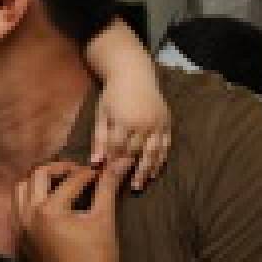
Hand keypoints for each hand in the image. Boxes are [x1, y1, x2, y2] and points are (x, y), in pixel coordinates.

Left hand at [15, 160, 131, 261]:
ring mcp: (21, 230)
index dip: (90, 173)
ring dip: (37, 182)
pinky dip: (29, 201)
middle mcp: (27, 217)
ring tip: (60, 184)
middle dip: (58, 169)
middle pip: (36, 175)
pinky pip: (17, 212)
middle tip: (78, 172)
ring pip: (20, 191)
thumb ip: (108, 187)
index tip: (102, 171)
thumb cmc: (98, 259)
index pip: (70, 180)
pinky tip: (48, 205)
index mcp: (47, 210)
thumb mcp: (104, 219)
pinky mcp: (21, 243)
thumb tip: (121, 161)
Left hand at [92, 75, 171, 190]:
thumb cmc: (113, 95)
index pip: (117, 149)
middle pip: (135, 152)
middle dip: (127, 170)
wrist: (134, 74)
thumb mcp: (101, 114)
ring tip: (138, 185)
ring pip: (152, 152)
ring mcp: (158, 123)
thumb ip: (99, 139)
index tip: (106, 178)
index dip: (111, 164)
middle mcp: (143, 123)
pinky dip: (160, 160)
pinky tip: (154, 172)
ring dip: (145, 170)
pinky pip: (166, 146)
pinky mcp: (167, 123)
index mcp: (124, 120)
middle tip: (121, 187)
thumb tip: (95, 163)